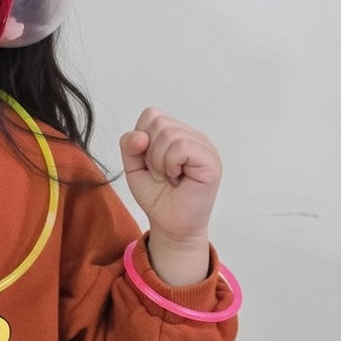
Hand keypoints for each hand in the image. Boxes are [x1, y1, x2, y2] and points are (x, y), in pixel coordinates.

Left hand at [120, 109, 221, 282]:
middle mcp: (193, 136)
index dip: (142, 140)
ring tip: (170, 178)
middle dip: (150, 152)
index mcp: (177, 133)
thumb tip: (141, 136)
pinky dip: (171, 165)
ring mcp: (204, 147)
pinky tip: (178, 178)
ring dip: (160, 162)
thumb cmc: (157, 196)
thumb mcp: (133, 167)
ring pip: (168, 134)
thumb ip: (129, 145)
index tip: (150, 163)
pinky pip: (182, 147)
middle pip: (158, 121)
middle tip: (161, 173)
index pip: (151, 115)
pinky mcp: (210, 161)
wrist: (171, 225)